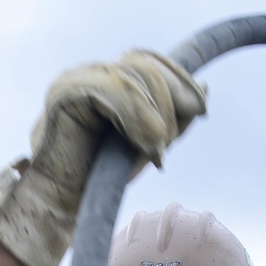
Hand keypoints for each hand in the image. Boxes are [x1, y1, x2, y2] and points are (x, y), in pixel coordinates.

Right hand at [0, 50, 206, 265]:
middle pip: (146, 64)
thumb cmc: (101, 178)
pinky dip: (138, 116)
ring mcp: (76, 79)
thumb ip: (172, 117)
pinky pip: (115, 90)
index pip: (150, 61)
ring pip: (134, 76)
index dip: (180, 79)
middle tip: (166, 143)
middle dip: (171, 100)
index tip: (200, 109)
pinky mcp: (66, 93)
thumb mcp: (147, 144)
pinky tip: (143, 143)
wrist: (62, 204)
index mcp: (109, 79)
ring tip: (154, 151)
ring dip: (155, 115)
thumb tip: (203, 88)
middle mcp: (91, 73)